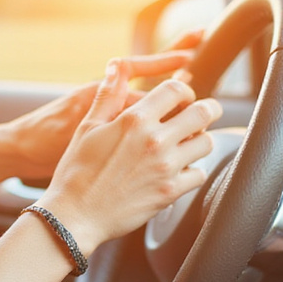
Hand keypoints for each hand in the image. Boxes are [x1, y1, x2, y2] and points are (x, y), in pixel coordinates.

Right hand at [36, 60, 221, 254]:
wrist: (75, 215)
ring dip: (199, 141)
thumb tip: (115, 66)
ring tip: (187, 144)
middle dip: (208, 110)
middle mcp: (155, 140)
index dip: (184, 91)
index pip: (176, 90)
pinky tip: (178, 171)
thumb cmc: (77, 171)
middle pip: (203, 113)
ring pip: (206, 143)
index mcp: (135, 119)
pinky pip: (198, 174)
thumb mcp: (87, 127)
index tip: (182, 99)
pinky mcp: (170, 192)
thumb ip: (109, 95)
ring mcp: (165, 167)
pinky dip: (192, 171)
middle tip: (203, 114)